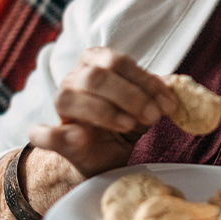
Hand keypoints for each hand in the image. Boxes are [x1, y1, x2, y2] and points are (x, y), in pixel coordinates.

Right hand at [28, 47, 176, 176]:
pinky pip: (43, 134)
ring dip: (105, 112)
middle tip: (153, 116)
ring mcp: (61, 106)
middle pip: (97, 76)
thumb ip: (156, 93)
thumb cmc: (123, 123)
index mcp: (96, 62)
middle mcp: (75, 78)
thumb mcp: (144, 106)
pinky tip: (76, 137)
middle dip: (130, 96)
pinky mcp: (55, 137)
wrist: (101, 157)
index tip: (168, 104)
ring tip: (129, 125)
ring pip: (72, 98)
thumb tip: (176, 84)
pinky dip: (51, 134)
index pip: (119, 62)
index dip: (146, 82)